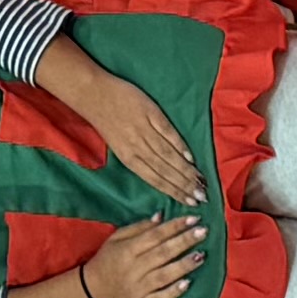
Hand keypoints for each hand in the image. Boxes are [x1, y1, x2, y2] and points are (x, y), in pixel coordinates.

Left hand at [42, 48, 199, 207]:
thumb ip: (138, 158)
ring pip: (168, 154)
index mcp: (128, 158)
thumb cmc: (106, 120)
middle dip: (185, 185)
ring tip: (200, 181)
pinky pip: (168, 132)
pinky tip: (190, 157)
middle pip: (165, 170)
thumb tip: (162, 172)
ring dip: (186, 170)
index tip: (190, 203)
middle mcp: (137, 147)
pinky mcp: (150, 113)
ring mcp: (144, 130)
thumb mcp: (118, 145)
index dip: (174, 192)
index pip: (155, 179)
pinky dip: (180, 145)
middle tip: (202, 196)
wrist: (94, 94)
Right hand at [76, 206, 208, 297]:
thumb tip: (161, 216)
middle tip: (204, 231)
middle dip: (184, 241)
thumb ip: (139, 228)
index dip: (175, 226)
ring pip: (165, 275)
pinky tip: (188, 283)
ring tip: (201, 255)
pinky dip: (174, 291)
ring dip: (184, 265)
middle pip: (163, 253)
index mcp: (127, 250)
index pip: (155, 235)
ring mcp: (138, 288)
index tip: (193, 219)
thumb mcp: (116, 239)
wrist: (92, 291)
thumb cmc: (106, 261)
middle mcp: (133, 268)